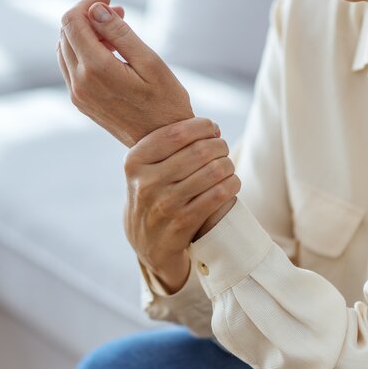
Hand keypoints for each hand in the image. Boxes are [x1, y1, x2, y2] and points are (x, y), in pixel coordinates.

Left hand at [57, 0, 193, 146]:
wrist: (162, 143)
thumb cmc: (165, 102)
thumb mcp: (150, 62)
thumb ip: (120, 33)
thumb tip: (95, 9)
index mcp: (96, 69)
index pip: (72, 21)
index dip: (88, 3)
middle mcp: (79, 82)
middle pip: (66, 32)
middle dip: (88, 15)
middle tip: (118, 12)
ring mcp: (77, 94)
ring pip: (65, 48)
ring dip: (85, 32)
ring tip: (115, 33)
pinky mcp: (80, 101)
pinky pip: (70, 66)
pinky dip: (83, 51)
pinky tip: (108, 52)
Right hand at [124, 117, 240, 292]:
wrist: (147, 242)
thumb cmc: (154, 194)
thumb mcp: (146, 168)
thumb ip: (169, 145)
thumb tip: (213, 129)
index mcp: (135, 161)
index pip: (177, 132)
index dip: (202, 126)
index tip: (211, 129)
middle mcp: (146, 182)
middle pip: (199, 151)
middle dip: (219, 146)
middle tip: (222, 149)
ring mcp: (164, 204)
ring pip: (213, 171)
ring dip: (228, 165)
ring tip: (227, 166)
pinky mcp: (182, 222)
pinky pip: (218, 195)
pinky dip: (231, 184)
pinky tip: (231, 183)